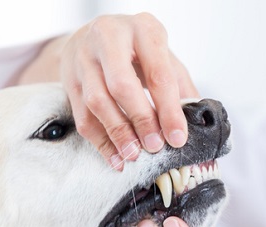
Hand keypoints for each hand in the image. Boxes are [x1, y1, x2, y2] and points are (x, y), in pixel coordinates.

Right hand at [17, 14, 198, 169]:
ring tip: (134, 155)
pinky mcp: (68, 78)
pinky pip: (82, 116)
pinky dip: (100, 141)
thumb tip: (197, 123)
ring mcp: (83, 57)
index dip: (169, 110)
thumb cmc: (139, 50)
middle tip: (154, 146)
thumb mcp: (165, 57)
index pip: (158, 74)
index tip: (177, 138)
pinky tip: (116, 158)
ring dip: (117, 134)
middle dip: (141, 120)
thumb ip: (181, 87)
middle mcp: (108, 37)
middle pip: (122, 85)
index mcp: (143, 30)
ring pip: (97, 101)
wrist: (96, 34)